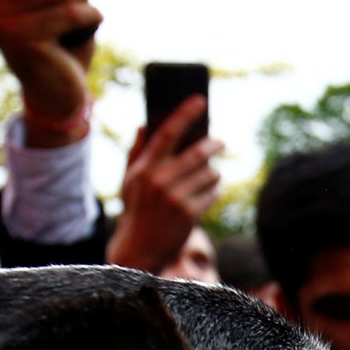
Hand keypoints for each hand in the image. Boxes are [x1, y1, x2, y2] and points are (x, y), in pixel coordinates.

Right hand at [106, 96, 223, 272]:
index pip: (167, 133)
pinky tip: (206, 196)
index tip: (200, 101)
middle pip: (198, 152)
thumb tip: (145, 124)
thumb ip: (137, 151)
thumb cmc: (136, 209)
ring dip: (213, 173)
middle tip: (219, 142)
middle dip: (213, 145)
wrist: (139, 248)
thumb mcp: (130, 181)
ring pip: (210, 173)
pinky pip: (214, 193)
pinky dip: (213, 192)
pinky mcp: (190, 214)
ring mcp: (176, 198)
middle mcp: (159, 180)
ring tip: (209, 176)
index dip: (185, 114)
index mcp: (144, 168)